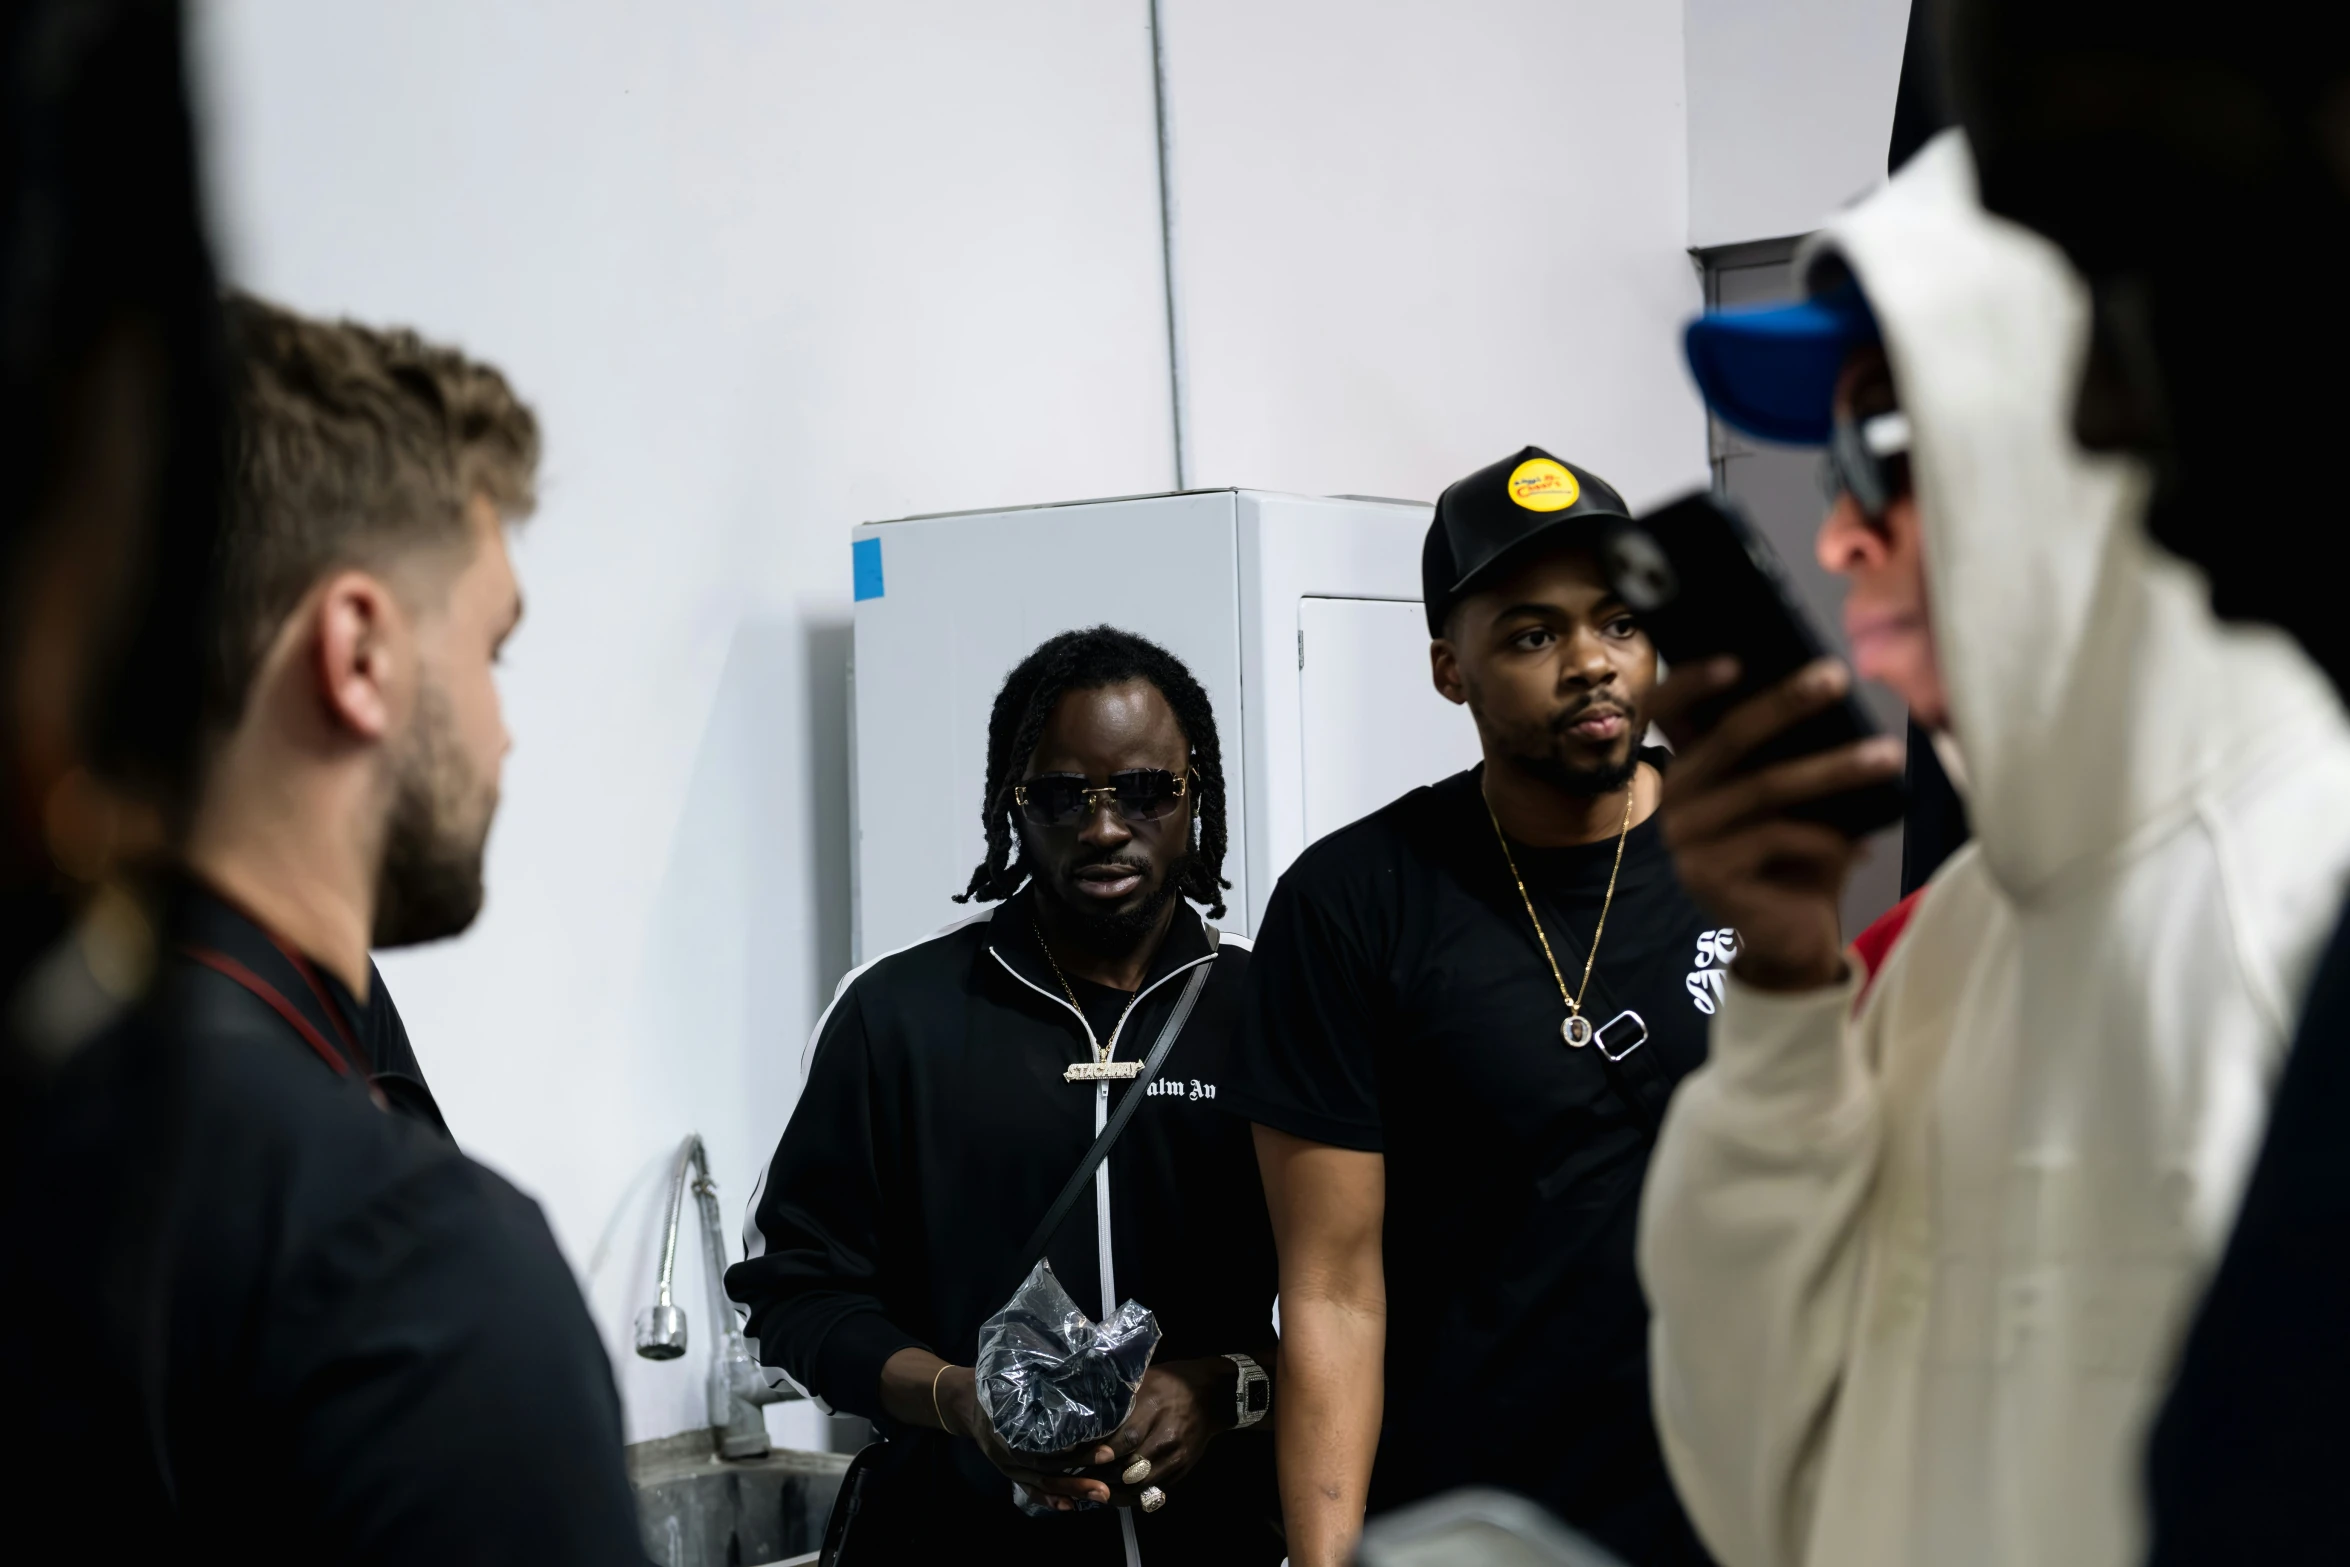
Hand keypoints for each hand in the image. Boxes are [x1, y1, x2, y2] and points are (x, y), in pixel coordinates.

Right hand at [935, 1366, 1112, 1510]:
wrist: (963, 1403)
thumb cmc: (993, 1382)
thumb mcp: (1008, 1372)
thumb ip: (1035, 1375)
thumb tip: (1073, 1360)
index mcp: (1006, 1425)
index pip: (1040, 1444)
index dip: (1068, 1448)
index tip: (1097, 1444)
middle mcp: (1006, 1451)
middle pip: (1045, 1468)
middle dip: (1079, 1472)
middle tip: (1109, 1466)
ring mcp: (1007, 1466)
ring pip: (1041, 1483)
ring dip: (1072, 1490)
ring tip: (1102, 1494)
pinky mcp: (1011, 1472)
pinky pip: (1030, 1490)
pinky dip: (1050, 1500)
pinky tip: (1070, 1506)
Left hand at [1080, 1359, 1236, 1507]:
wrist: (1211, 1395)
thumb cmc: (1170, 1383)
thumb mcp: (1144, 1381)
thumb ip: (1119, 1402)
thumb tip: (1085, 1415)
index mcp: (1155, 1408)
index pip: (1124, 1439)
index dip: (1099, 1454)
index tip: (1075, 1458)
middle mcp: (1167, 1436)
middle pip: (1129, 1466)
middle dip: (1099, 1475)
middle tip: (1074, 1475)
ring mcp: (1176, 1456)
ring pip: (1139, 1484)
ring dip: (1112, 1489)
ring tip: (1089, 1486)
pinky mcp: (1181, 1470)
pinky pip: (1152, 1490)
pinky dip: (1130, 1496)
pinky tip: (1112, 1492)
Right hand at [1652, 657, 1904, 991]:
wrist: (1787, 939)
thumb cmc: (1793, 856)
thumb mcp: (1786, 799)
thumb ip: (1782, 756)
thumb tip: (1822, 695)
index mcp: (1684, 769)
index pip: (1662, 712)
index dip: (1689, 682)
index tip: (1736, 660)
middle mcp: (1672, 799)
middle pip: (1729, 738)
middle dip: (1786, 703)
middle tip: (1835, 677)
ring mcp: (1684, 839)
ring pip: (1766, 788)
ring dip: (1834, 769)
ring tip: (1887, 756)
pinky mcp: (1706, 874)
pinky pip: (1776, 838)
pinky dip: (1824, 839)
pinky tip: (1859, 847)